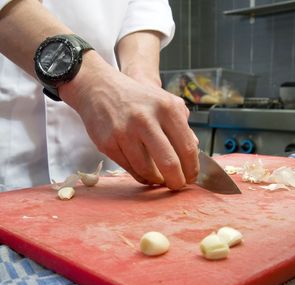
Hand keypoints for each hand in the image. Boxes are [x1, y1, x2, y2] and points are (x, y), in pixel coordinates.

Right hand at [59, 51, 198, 189]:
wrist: (100, 89)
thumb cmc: (138, 99)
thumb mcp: (165, 103)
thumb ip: (182, 127)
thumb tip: (195, 156)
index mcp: (167, 108)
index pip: (187, 148)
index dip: (192, 168)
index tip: (192, 177)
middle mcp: (146, 119)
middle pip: (169, 163)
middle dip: (177, 181)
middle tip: (178, 185)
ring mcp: (125, 132)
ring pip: (147, 170)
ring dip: (157, 180)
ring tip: (161, 180)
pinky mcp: (108, 144)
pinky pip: (130, 169)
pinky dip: (141, 175)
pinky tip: (146, 173)